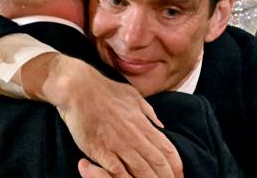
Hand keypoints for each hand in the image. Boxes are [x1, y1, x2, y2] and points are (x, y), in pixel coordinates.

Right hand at [27, 54, 181, 176]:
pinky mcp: (100, 150)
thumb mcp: (132, 96)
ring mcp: (117, 144)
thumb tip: (161, 125)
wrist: (77, 88)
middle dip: (167, 177)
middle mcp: (133, 135)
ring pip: (141, 171)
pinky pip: (117, 172)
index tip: (179, 174)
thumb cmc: (104, 89)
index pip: (168, 149)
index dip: (176, 165)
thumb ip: (148, 112)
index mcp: (142, 123)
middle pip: (158, 163)